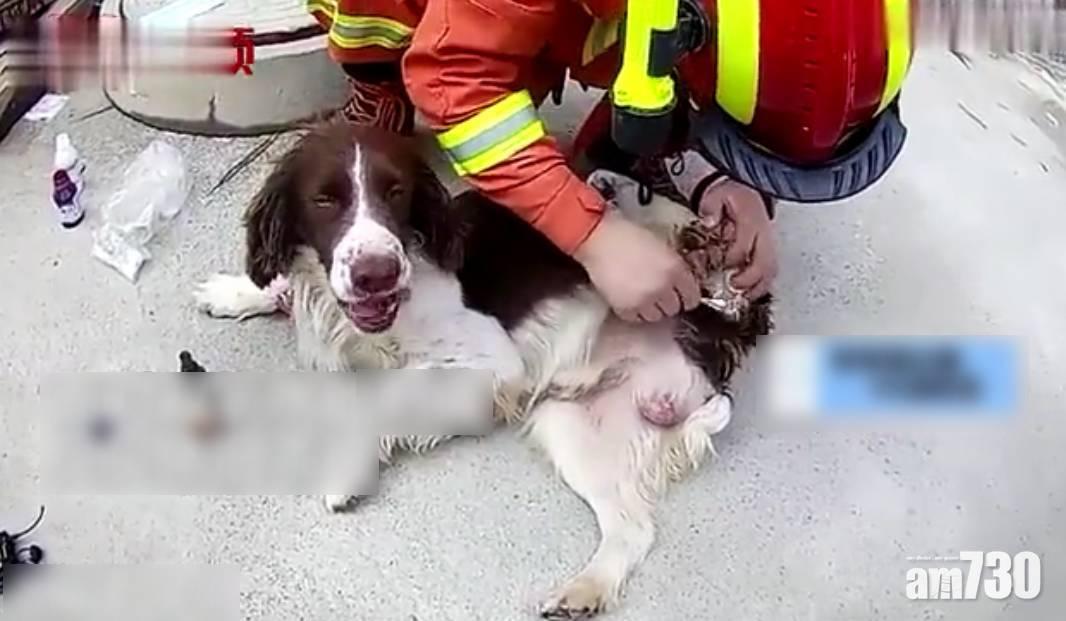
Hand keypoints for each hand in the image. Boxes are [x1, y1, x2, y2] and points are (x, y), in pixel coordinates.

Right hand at [574, 211, 700, 321]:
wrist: (600, 239)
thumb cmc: (630, 236)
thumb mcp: (662, 248)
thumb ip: (675, 268)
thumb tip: (680, 286)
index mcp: (676, 270)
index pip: (692, 298)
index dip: (686, 297)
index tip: (681, 296)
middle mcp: (664, 288)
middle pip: (674, 309)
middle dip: (667, 302)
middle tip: (657, 292)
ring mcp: (645, 301)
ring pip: (656, 317)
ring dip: (651, 309)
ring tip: (641, 296)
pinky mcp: (626, 309)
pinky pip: (636, 318)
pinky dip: (633, 311)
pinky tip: (628, 297)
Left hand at [696, 181, 777, 299]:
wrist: (741, 187)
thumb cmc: (728, 193)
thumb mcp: (716, 194)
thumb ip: (711, 207)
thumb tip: (710, 221)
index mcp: (751, 219)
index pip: (743, 247)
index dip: (731, 260)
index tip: (721, 266)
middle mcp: (764, 232)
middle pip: (764, 262)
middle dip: (750, 279)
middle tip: (734, 287)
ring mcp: (768, 240)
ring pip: (771, 268)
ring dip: (759, 285)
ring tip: (745, 296)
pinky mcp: (768, 247)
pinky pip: (771, 268)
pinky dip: (763, 283)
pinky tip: (752, 292)